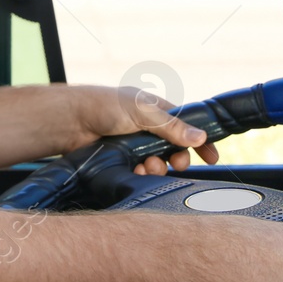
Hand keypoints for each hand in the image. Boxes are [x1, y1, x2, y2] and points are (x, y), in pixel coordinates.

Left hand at [65, 85, 219, 176]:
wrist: (70, 122)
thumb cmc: (104, 106)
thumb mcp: (142, 112)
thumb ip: (171, 126)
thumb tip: (200, 137)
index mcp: (155, 110)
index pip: (186, 126)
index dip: (200, 142)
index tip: (212, 158)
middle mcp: (147, 128)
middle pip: (174, 150)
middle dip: (178, 159)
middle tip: (177, 163)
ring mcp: (134, 145)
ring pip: (158, 164)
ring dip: (157, 169)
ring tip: (148, 167)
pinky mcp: (122, 161)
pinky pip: (140, 173)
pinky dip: (141, 175)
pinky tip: (135, 172)